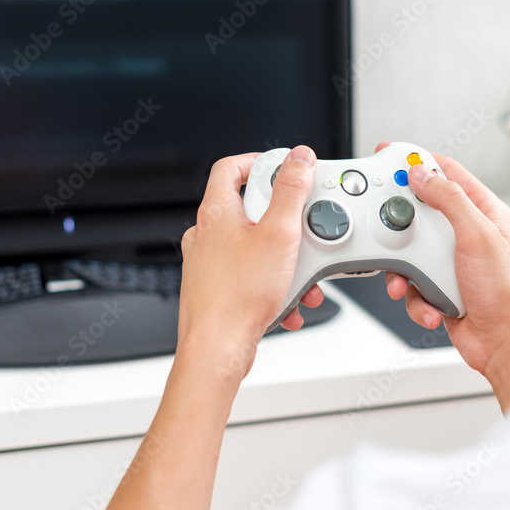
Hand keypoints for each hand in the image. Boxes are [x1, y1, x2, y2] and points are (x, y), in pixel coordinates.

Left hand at [178, 147, 324, 378]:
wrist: (218, 350)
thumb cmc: (238, 298)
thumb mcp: (279, 234)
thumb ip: (291, 191)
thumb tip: (297, 159)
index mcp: (216, 213)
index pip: (230, 167)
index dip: (258, 161)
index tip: (284, 168)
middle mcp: (206, 235)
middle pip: (251, 210)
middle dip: (286, 224)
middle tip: (302, 233)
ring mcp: (209, 263)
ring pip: (255, 248)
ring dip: (285, 261)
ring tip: (300, 277)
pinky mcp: (218, 289)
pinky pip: (252, 276)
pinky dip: (274, 285)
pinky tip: (290, 301)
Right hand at [379, 143, 509, 410]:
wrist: (505, 343)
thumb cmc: (507, 293)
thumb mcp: (477, 235)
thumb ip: (449, 199)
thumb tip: (422, 174)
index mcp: (482, 211)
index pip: (446, 173)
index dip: (416, 161)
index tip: (391, 155)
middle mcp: (466, 233)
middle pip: (419, 213)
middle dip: (400, 227)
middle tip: (389, 230)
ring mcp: (451, 260)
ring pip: (409, 251)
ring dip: (404, 271)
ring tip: (408, 282)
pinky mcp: (439, 286)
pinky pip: (412, 283)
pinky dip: (416, 297)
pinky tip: (432, 306)